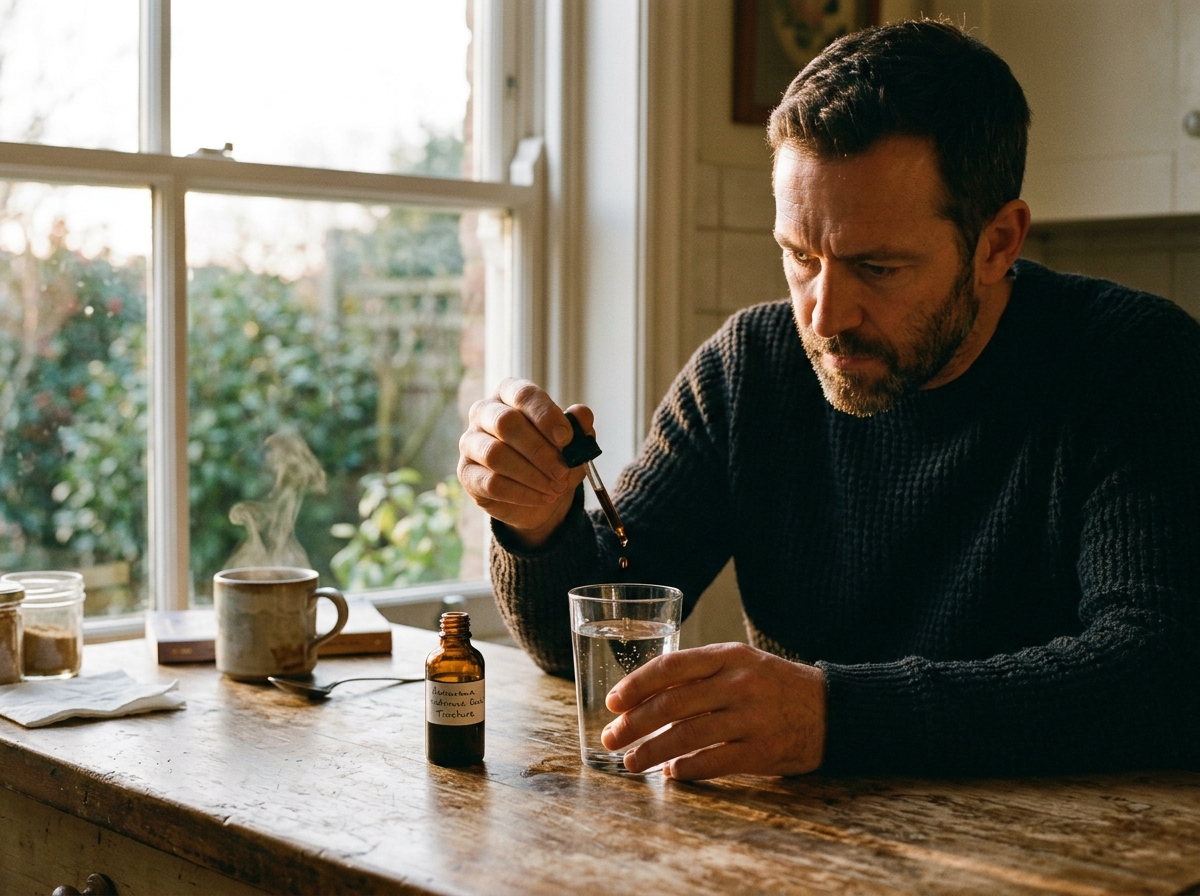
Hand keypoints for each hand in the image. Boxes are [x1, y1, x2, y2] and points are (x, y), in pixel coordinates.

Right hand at [457, 377, 592, 547]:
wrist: (540, 494)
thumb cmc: (553, 456)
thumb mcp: (574, 442)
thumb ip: (579, 425)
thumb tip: (581, 414)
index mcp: (509, 393)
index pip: (523, 394)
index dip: (545, 415)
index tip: (566, 438)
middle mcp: (484, 412)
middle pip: (505, 423)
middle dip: (539, 450)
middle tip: (563, 470)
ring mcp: (470, 442)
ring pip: (495, 454)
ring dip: (531, 474)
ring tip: (556, 487)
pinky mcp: (466, 472)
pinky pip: (491, 483)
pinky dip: (523, 493)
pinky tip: (543, 498)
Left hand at [600, 643, 825, 779]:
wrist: (832, 708)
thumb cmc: (774, 685)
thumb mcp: (740, 664)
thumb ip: (699, 675)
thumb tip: (646, 699)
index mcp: (728, 656)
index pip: (671, 666)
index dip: (636, 685)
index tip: (613, 702)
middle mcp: (738, 683)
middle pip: (672, 704)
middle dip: (634, 724)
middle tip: (612, 738)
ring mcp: (751, 717)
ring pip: (687, 736)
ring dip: (652, 751)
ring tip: (631, 762)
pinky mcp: (762, 750)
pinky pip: (713, 761)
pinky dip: (686, 769)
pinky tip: (671, 774)